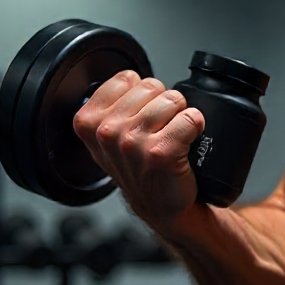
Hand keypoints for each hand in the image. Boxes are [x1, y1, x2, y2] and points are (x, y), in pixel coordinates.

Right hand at [73, 70, 204, 229]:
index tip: (141, 117)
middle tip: (160, 130)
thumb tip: (133, 78)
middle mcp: (106, 132)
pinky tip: (187, 142)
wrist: (160, 206)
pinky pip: (190, 118)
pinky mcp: (161, 152)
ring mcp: (132, 143)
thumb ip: (111, 106)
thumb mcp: (107, 138)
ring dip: (180, 115)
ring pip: (172, 99)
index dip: (143, 95)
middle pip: (152, 85)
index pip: (127, 78)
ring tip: (173, 136)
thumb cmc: (139, 169)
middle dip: (163, 103)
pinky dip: (196, 125)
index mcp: (88, 122)